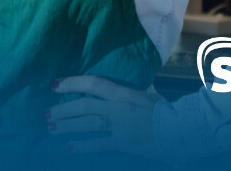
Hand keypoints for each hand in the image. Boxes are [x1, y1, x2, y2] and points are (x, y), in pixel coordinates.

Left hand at [45, 75, 162, 157]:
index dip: (72, 83)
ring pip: (87, 124)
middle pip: (84, 106)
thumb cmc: (168, 111)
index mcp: (124, 93)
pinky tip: (69, 147)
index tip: (54, 85)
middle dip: (63, 109)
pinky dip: (83, 146)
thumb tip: (132, 83)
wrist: (183, 131)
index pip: (93, 83)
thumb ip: (136, 89)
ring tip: (51, 127)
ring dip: (67, 126)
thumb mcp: (150, 94)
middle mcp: (119, 108)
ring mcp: (120, 126)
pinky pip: (99, 144)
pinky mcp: (124, 144)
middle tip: (46, 113)